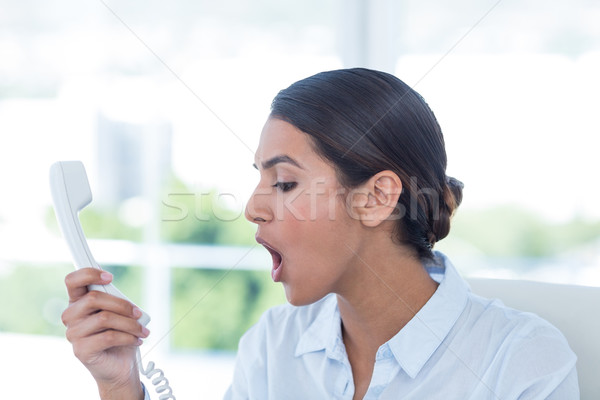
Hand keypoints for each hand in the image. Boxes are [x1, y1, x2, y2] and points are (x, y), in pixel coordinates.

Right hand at [62, 268, 147, 398]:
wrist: (120, 365)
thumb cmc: (119, 333)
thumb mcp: (118, 312)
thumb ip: (114, 299)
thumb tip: (117, 292)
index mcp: (78, 301)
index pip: (72, 280)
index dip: (89, 274)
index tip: (110, 277)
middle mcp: (71, 316)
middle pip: (93, 298)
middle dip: (122, 304)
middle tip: (139, 313)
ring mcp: (73, 334)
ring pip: (104, 318)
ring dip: (130, 323)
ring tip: (142, 330)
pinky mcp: (81, 350)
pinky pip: (108, 337)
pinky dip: (128, 337)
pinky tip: (137, 340)